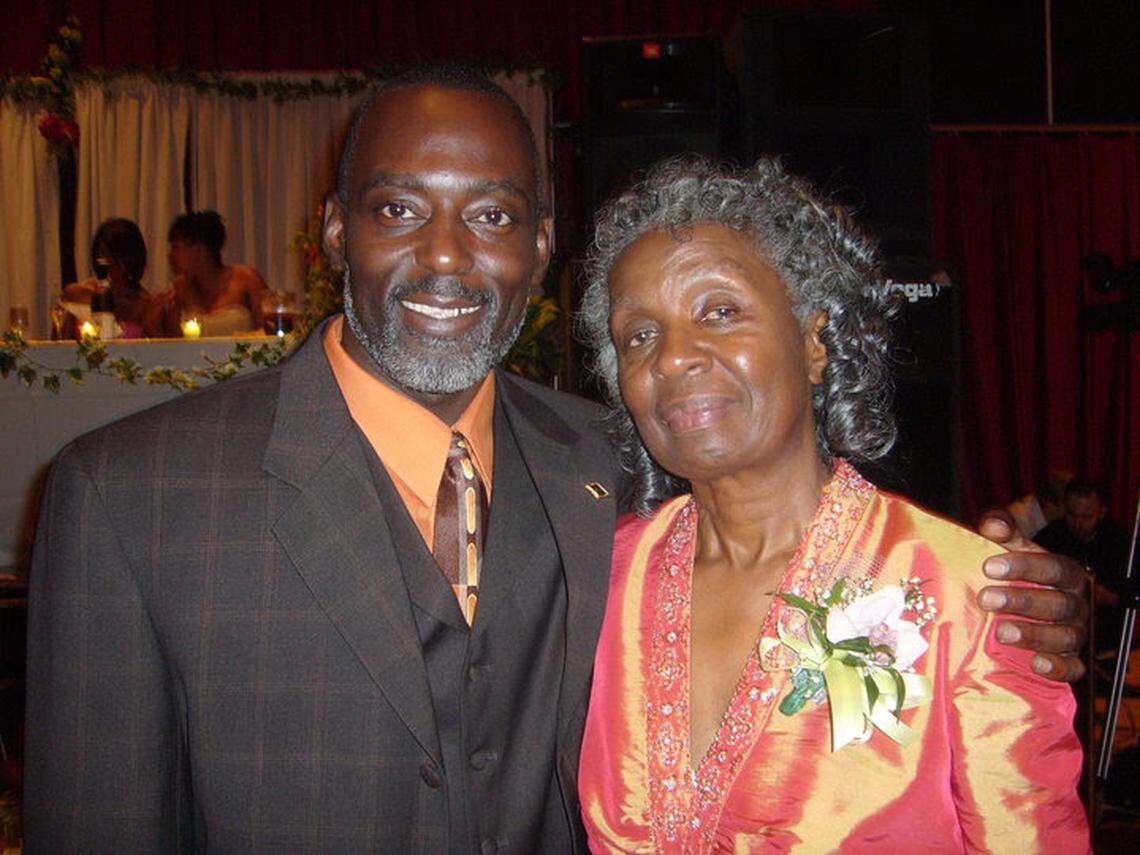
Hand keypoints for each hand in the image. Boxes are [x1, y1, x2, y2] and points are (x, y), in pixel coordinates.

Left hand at [975, 509, 1088, 680]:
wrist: (1012, 607)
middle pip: (1059, 603)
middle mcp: (1075, 603)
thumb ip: (1000, 528)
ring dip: (1034, 635)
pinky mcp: (1070, 660)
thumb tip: (994, 527)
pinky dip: (1058, 667)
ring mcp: (1074, 633)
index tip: (989, 567)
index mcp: (1065, 573)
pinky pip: (1073, 667)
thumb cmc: (1011, 572)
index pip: (1054, 567)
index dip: (1024, 566)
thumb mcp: (1006, 546)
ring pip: (1066, 636)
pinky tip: (1036, 664)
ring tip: (1001, 632)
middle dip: (1022, 601)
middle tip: (986, 599)